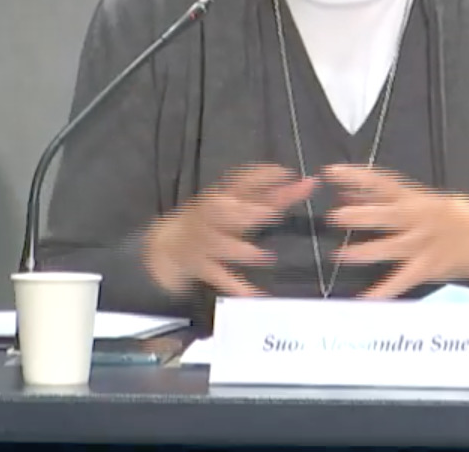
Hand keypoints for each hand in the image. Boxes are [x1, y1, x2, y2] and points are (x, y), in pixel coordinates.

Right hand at [143, 164, 314, 297]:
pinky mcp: (200, 266)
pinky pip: (218, 277)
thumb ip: (266, 195)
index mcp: (220, 197)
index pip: (241, 181)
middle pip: (227, 213)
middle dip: (250, 212)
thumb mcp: (230, 203)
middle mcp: (209, 217)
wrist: (163, 247)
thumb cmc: (208, 222)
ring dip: (241, 251)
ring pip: (221, 245)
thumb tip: (305, 182)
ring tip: (266, 257)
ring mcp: (203, 243)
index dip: (263, 176)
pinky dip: (235, 287)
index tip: (288, 172)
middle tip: (275, 212)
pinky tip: (254, 296)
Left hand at [322, 164, 468, 299]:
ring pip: (391, 247)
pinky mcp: (428, 267)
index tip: (332, 173)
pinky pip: (402, 280)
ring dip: (365, 251)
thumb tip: (348, 193)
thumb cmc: (452, 217)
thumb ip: (382, 198)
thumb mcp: (420, 200)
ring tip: (341, 254)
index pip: (382, 182)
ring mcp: (423, 244)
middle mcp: (417, 219)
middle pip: (386, 215)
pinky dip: (383, 291)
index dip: (356, 176)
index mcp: (414, 198)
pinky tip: (365, 300)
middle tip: (334, 216)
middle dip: (360, 215)